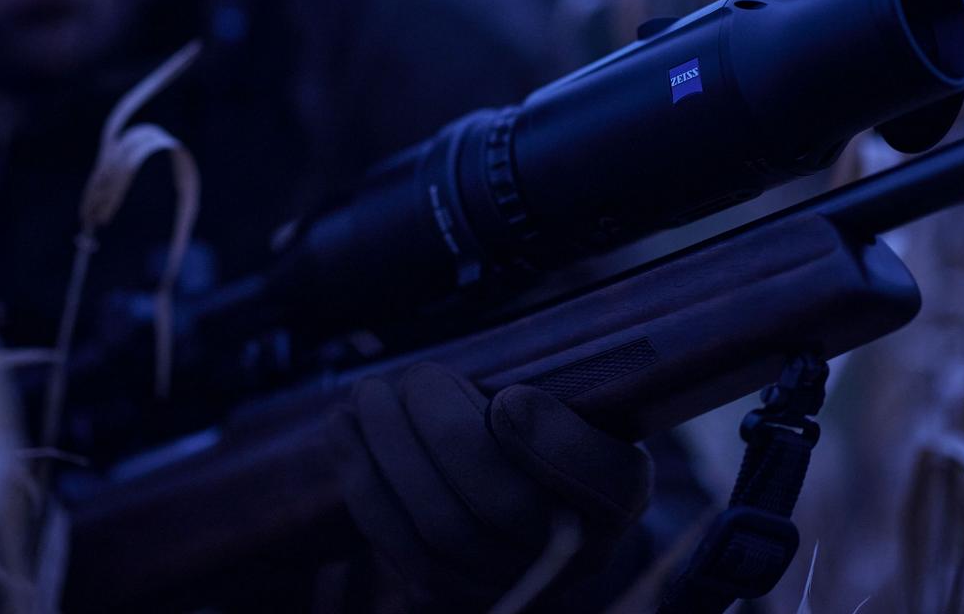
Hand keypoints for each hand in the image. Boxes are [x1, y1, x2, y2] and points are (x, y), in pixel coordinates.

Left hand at [325, 362, 651, 608]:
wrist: (522, 490)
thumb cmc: (542, 418)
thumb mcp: (566, 394)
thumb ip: (550, 397)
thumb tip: (507, 407)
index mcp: (620, 494)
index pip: (600, 483)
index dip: (548, 442)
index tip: (508, 395)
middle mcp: (577, 555)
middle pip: (502, 504)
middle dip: (442, 429)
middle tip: (415, 375)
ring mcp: (508, 581)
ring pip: (440, 527)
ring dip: (389, 449)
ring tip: (368, 394)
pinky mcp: (448, 589)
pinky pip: (397, 543)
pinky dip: (361, 479)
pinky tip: (343, 427)